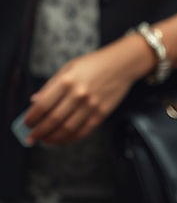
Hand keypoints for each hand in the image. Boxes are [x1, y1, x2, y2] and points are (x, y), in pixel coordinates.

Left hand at [23, 34, 153, 144]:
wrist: (124, 62)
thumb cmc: (96, 63)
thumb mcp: (70, 67)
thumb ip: (51, 84)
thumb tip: (34, 101)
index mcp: (68, 80)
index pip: (43, 105)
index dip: (31, 118)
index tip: (26, 124)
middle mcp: (78, 93)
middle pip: (52, 120)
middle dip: (38, 133)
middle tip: (31, 138)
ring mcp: (91, 104)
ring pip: (66, 130)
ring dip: (52, 139)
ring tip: (45, 141)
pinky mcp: (102, 112)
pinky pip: (82, 131)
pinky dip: (70, 139)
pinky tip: (63, 139)